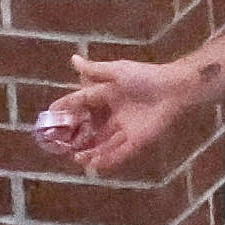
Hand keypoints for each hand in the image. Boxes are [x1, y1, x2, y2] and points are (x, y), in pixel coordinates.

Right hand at [40, 52, 204, 175]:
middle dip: (76, 137)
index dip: (67, 109)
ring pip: (103, 144)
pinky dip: (107, 160)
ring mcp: (126, 128)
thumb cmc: (147, 76)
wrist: (176, 88)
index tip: (49, 115)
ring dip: (89, 153)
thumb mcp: (118, 71)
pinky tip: (93, 165)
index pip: (82, 103)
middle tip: (61, 144)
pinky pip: (119, 153)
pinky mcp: (138, 140)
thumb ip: (95, 70)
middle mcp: (114, 113)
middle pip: (90, 129)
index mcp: (108, 95)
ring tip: (77, 158)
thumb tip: (73, 60)